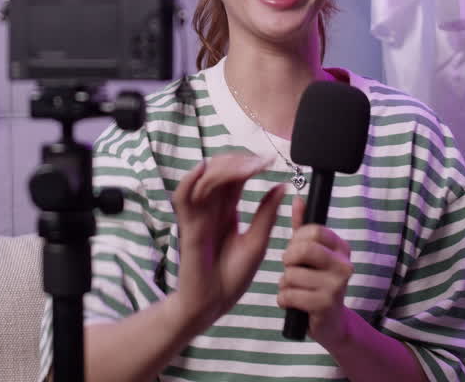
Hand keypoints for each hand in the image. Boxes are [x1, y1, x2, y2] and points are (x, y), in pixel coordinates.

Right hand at [171, 153, 284, 331]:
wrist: (214, 303)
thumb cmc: (232, 276)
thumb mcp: (257, 242)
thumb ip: (266, 214)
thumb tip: (282, 186)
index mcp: (227, 209)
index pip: (234, 176)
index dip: (249, 164)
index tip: (270, 162)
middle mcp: (211, 207)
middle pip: (219, 171)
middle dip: (238, 161)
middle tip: (260, 163)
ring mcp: (198, 214)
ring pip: (203, 178)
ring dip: (223, 168)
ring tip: (246, 168)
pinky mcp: (187, 226)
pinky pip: (182, 197)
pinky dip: (189, 180)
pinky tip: (204, 169)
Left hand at [278, 195, 354, 347]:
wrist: (331, 323)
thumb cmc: (316, 283)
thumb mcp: (310, 253)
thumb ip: (302, 226)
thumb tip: (297, 198)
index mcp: (340, 247)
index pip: (313, 230)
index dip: (296, 240)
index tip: (297, 251)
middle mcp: (344, 264)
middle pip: (302, 250)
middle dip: (289, 261)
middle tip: (294, 271)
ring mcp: (337, 285)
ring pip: (291, 274)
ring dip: (285, 285)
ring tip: (297, 290)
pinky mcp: (326, 305)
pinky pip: (289, 295)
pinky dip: (284, 300)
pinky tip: (295, 304)